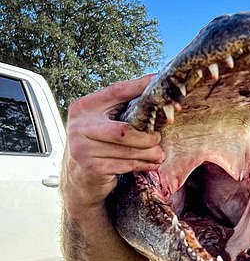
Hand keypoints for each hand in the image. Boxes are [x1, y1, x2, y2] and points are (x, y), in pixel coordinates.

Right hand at [62, 75, 163, 211]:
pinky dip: (142, 164)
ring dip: (149, 153)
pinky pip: (126, 165)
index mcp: (84, 107)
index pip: (116, 91)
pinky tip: (151, 164)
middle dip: (147, 136)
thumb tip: (152, 84)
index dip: (140, 87)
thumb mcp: (102, 122)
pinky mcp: (92, 167)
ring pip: (128, 150)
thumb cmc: (96, 146)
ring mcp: (83, 148)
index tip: (158, 82)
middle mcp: (80, 126)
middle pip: (125, 129)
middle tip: (158, 138)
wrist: (78, 178)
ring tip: (159, 154)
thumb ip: (121, 106)